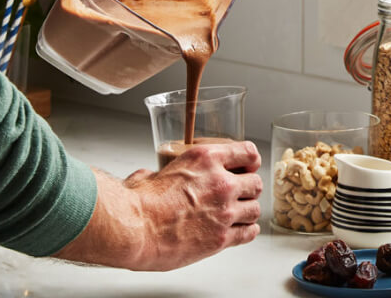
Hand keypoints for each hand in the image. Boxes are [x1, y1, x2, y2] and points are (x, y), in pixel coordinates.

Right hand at [54, 141, 262, 270]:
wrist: (134, 228)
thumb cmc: (138, 202)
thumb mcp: (152, 173)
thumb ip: (160, 173)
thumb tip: (152, 178)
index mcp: (206, 159)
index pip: (248, 152)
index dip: (250, 160)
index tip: (247, 166)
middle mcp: (221, 183)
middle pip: (256, 182)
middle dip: (249, 188)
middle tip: (240, 192)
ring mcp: (224, 211)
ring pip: (255, 208)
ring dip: (248, 210)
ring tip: (237, 213)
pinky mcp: (222, 238)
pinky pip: (249, 233)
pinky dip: (246, 231)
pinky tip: (238, 230)